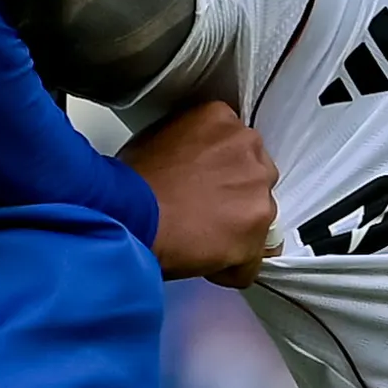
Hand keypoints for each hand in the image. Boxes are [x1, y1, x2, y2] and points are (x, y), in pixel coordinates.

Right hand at [125, 100, 280, 287]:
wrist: (130, 214)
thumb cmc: (131, 181)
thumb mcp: (157, 138)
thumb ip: (190, 145)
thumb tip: (195, 165)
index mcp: (223, 120)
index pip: (236, 146)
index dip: (221, 171)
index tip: (205, 186)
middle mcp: (249, 148)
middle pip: (254, 177)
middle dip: (235, 196)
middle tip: (203, 213)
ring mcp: (258, 191)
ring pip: (258, 217)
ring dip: (236, 231)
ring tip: (201, 242)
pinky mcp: (256, 231)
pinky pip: (250, 260)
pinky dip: (232, 267)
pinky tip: (206, 265)